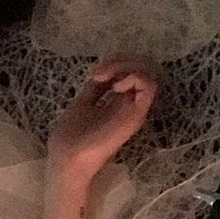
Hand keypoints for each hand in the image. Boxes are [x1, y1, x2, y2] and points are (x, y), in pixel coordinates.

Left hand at [46, 54, 160, 181]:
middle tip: (100, 74)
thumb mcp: (82, 104)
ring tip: (106, 78)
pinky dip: (134, 77)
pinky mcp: (137, 114)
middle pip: (144, 67)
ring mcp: (135, 109)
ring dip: (127, 65)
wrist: (68, 159)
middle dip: (123, 60)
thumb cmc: (71, 138)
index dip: (115, 62)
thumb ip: (95, 89)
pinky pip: (149, 84)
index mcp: (118, 101)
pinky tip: (115, 87)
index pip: (132, 69)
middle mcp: (131, 103)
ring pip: (150, 72)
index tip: (95, 75)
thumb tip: (103, 71)